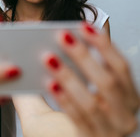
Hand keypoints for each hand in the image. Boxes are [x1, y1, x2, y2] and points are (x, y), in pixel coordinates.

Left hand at [43, 22, 138, 136]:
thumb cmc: (61, 132)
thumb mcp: (65, 102)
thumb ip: (43, 83)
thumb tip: (27, 57)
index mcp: (123, 99)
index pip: (120, 67)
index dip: (104, 44)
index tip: (83, 26)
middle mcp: (124, 116)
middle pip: (109, 80)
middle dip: (84, 55)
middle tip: (62, 36)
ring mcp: (112, 132)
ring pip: (94, 101)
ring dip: (70, 76)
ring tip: (48, 58)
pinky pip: (81, 119)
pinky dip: (65, 100)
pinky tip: (50, 84)